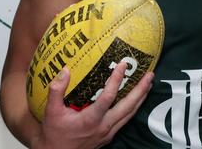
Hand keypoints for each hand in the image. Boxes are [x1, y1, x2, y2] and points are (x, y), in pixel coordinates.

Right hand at [32, 62, 152, 148]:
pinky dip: (134, 107)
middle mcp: (103, 126)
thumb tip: (65, 70)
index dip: (117, 80)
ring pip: (130, 114)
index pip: (108, 97)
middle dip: (141, 90)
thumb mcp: (51, 112)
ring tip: (149, 83)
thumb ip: (56, 90)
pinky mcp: (109, 136)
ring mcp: (108, 132)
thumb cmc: (54, 134)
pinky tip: (137, 99)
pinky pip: (126, 119)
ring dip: (141, 98)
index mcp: (90, 119)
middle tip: (150, 75)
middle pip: (128, 106)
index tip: (123, 65)